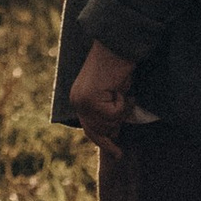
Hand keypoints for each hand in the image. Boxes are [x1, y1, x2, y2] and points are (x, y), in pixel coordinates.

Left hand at [67, 39, 137, 153]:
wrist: (116, 46)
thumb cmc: (118, 66)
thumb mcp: (111, 94)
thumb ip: (108, 112)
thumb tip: (113, 134)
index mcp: (78, 99)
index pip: (90, 128)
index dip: (103, 141)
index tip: (117, 155)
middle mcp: (77, 101)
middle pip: (100, 130)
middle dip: (115, 125)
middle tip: (120, 122)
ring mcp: (82, 102)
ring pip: (110, 123)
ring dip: (121, 108)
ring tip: (119, 88)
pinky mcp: (92, 101)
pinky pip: (116, 114)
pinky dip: (123, 102)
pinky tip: (119, 87)